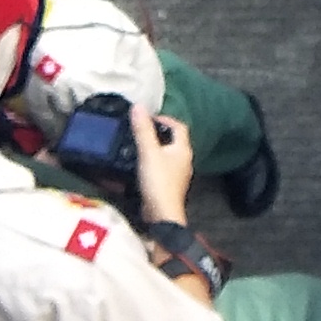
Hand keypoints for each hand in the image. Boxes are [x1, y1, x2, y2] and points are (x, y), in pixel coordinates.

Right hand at [133, 107, 196, 223]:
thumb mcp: (148, 152)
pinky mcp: (169, 185)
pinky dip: (151, 163)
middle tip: (140, 131)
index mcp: (183, 149)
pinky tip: (139, 165)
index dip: (165, 119)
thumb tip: (139, 106)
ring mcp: (178, 174)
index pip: (179, 126)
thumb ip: (143, 130)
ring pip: (167, 155)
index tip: (148, 118)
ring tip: (137, 146)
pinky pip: (161, 168)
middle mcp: (184, 160)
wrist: (162, 214)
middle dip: (158, 133)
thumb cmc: (158, 181)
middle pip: (174, 140)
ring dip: (154, 148)